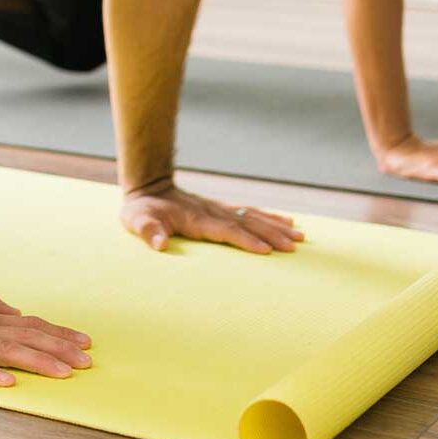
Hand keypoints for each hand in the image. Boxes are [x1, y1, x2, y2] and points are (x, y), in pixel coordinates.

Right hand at [0, 288, 92, 387]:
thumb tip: (16, 311)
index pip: (30, 325)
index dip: (58, 334)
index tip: (85, 343)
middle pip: (27, 337)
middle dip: (59, 349)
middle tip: (86, 361)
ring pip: (7, 349)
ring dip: (37, 360)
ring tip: (62, 372)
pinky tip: (7, 382)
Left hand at [120, 179, 303, 253]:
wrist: (148, 187)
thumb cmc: (142, 211)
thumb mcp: (137, 221)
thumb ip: (148, 231)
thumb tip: (159, 244)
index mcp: (197, 219)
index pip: (226, 230)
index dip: (246, 240)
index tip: (267, 251)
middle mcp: (213, 212)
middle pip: (247, 223)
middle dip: (272, 234)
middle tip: (296, 246)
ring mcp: (219, 208)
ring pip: (254, 216)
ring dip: (277, 226)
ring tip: (300, 236)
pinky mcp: (222, 208)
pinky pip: (250, 212)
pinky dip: (270, 217)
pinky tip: (287, 222)